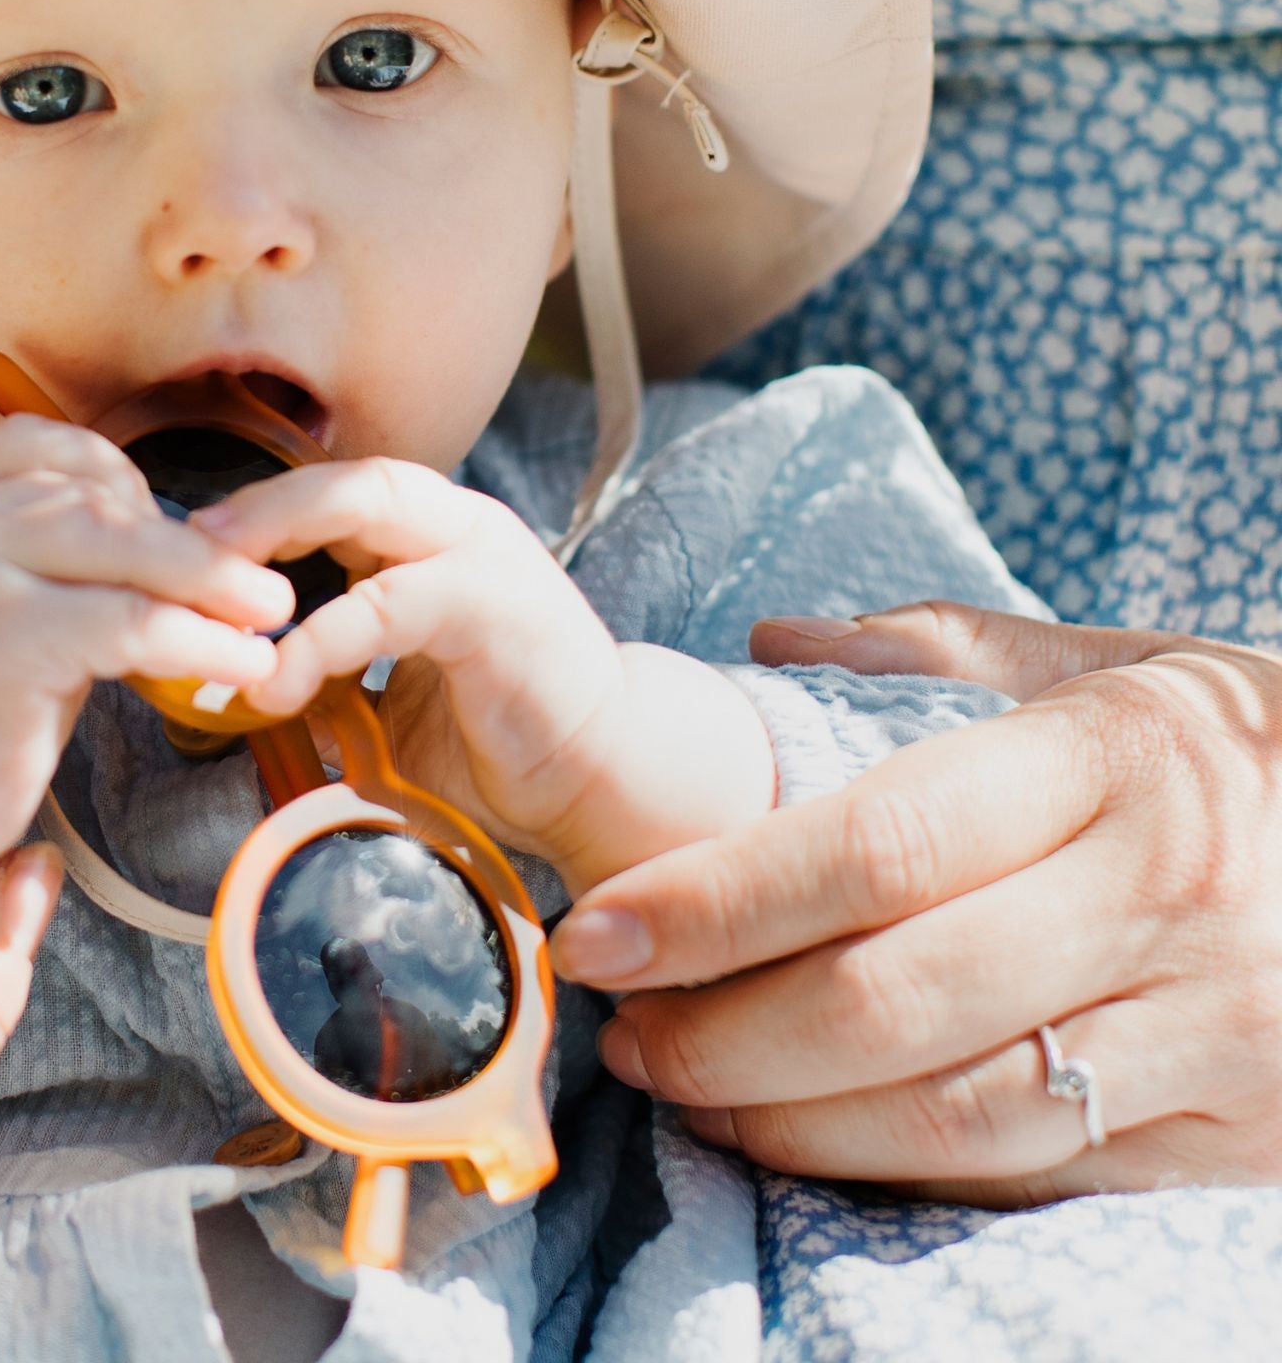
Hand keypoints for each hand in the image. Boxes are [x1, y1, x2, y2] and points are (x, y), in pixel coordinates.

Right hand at [0, 411, 295, 862]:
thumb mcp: (2, 609)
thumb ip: (60, 558)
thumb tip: (182, 541)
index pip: (42, 446)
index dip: (124, 483)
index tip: (176, 536)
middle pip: (93, 498)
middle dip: (190, 544)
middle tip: (263, 586)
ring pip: (118, 549)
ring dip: (210, 584)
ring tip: (269, 615)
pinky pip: (126, 624)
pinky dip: (197, 640)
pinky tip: (239, 664)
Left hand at [190, 458, 773, 890]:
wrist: (601, 781)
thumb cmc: (494, 741)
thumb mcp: (386, 701)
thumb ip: (322, 678)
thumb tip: (229, 686)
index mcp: (429, 539)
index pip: (330, 494)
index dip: (256, 514)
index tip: (182, 552)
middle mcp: (457, 525)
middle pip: (341, 479)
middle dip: (255, 506)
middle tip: (179, 547)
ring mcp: (483, 554)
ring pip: (367, 506)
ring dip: (279, 539)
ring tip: (213, 591)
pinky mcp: (497, 605)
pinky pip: (392, 600)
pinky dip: (323, 635)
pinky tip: (274, 679)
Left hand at [549, 602, 1281, 1205]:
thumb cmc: (1231, 747)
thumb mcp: (1109, 663)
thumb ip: (935, 650)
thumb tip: (770, 645)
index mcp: (1116, 762)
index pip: (879, 845)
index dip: (719, 900)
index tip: (601, 927)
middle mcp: (1164, 904)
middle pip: (896, 1001)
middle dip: (723, 1034)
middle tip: (620, 1025)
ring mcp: (1210, 1037)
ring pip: (955, 1115)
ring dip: (786, 1121)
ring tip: (680, 1089)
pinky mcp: (1234, 1140)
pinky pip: (1032, 1175)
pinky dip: (895, 1172)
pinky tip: (804, 1139)